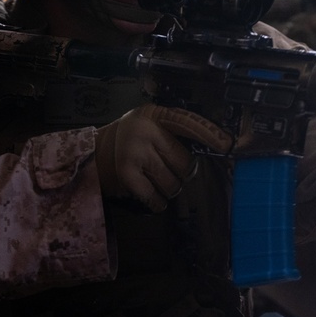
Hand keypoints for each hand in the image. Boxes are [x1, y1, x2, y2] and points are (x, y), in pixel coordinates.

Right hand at [94, 103, 232, 212]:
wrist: (88, 155)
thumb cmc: (124, 140)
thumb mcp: (145, 124)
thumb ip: (169, 132)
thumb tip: (203, 151)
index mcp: (153, 114)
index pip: (187, 122)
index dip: (208, 134)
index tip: (227, 144)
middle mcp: (145, 130)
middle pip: (183, 161)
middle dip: (182, 173)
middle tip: (170, 171)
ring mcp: (136, 152)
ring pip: (173, 181)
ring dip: (169, 188)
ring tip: (156, 181)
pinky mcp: (128, 175)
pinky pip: (156, 196)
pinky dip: (158, 202)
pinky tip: (153, 198)